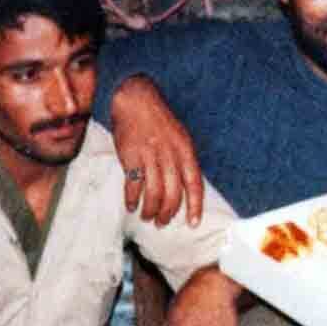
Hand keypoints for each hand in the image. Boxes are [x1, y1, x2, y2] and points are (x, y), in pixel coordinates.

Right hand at [113, 76, 203, 226]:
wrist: (136, 101)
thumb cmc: (159, 122)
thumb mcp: (180, 138)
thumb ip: (183, 162)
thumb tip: (186, 189)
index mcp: (186, 151)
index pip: (194, 184)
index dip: (195, 207)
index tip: (193, 224)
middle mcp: (170, 155)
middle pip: (172, 194)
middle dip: (168, 213)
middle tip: (162, 223)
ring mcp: (150, 156)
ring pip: (153, 193)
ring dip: (150, 210)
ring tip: (147, 216)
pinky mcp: (131, 156)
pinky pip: (133, 185)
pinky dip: (132, 199)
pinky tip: (131, 205)